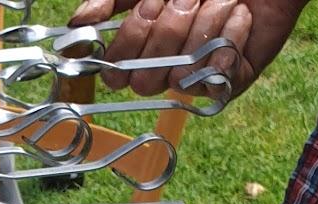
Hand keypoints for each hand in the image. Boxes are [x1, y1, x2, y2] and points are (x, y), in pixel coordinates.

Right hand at [66, 0, 304, 98]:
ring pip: (182, 73)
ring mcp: (197, 77)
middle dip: (171, 28)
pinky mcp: (230, 81)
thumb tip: (76, 25)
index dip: (131, 42)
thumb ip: (113, 0)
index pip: (117, 71)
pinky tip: (241, 16)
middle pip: (145, 78)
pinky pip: (216, 76)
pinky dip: (231, 35)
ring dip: (206, 22)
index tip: (150, 9)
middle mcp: (165, 68)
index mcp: (143, 49)